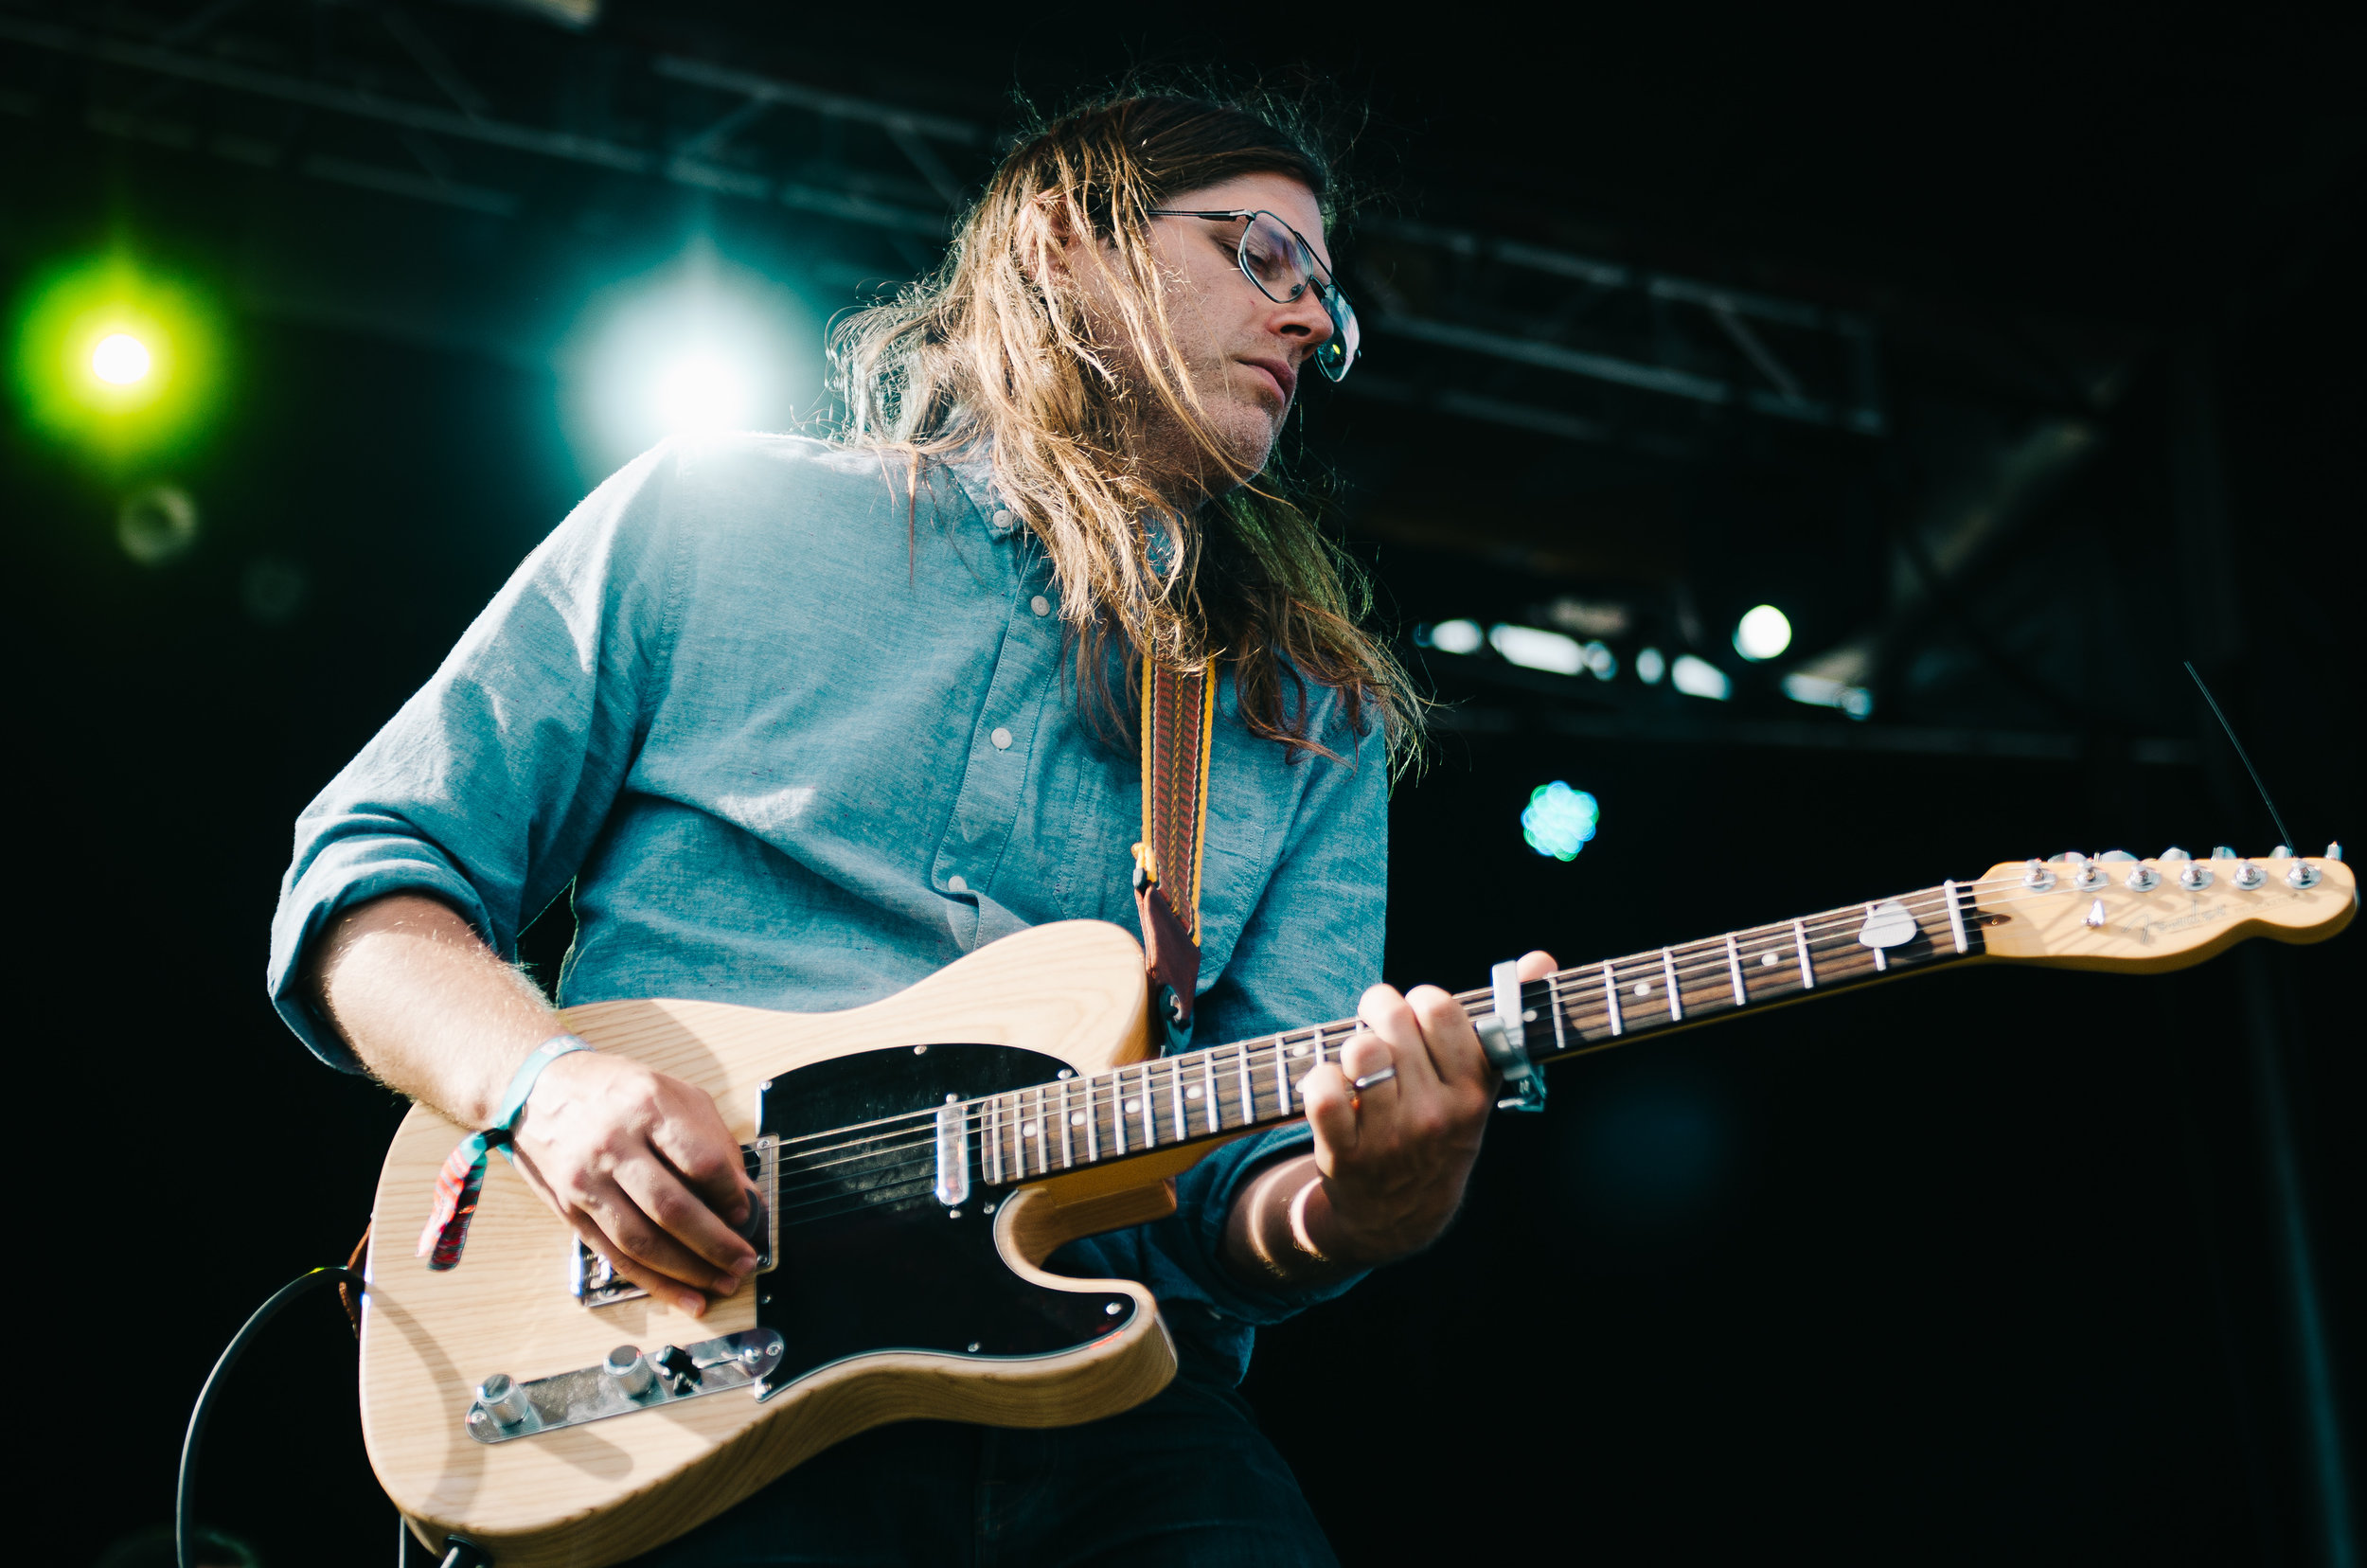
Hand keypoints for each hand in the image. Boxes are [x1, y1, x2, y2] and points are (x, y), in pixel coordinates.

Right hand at [506, 1051, 758, 1315]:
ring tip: (722, 1282)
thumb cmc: (615, 1090)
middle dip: (716, 1244)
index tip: (748, 1212)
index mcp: (647, 1107)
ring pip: (642, 1242)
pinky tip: (685, 1296)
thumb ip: (713, 1141)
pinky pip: (616, 1257)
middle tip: (745, 1260)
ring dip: (689, 1271)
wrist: (539, 1088)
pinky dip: (655, 1283)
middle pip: (671, 1209)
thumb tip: (745, 1198)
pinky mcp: (570, 1211)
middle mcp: (614, 1145)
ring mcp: (587, 1182)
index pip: (701, 1161)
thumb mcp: (674, 1094)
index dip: (731, 1194)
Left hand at [1260, 950, 1557, 1271]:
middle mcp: (1436, 1114)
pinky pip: (1323, 1091)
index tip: (1417, 1018)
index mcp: (1472, 1091)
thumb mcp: (1478, 1085)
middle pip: (1394, 1019)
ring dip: (1352, 1046)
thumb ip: (1507, 1019)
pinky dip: (1319, 1079)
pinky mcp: (1346, 1155)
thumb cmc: (1439, 1129)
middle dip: (1379, 1009)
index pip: (1441, 1009)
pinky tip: (1332, 1088)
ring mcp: (1391, 1137)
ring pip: (1360, 1050)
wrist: (1401, 1217)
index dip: (1421, 1002)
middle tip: (1378, 1025)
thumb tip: (1542, 959)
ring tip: (1359, 1062)